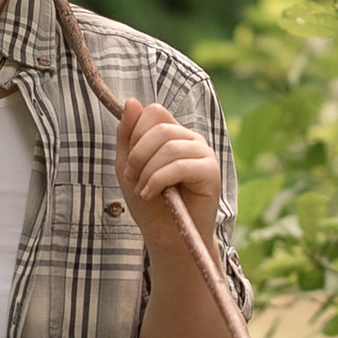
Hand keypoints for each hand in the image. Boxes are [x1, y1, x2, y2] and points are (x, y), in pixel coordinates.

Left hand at [115, 99, 220, 263]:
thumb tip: (131, 101)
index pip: (153, 112)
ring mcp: (203, 153)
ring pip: (169, 145)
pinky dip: (159, 180)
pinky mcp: (211, 171)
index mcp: (172, 133)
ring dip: (147, 171)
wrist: (166, 237)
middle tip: (132, 179)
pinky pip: (181, 164)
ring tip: (143, 191)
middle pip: (160, 126)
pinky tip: (154, 195)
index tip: (129, 164)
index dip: (135, 134)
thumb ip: (127, 135)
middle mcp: (190, 138)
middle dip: (138, 155)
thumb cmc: (149, 204)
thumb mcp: (127, 167)